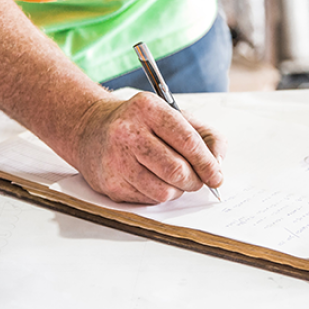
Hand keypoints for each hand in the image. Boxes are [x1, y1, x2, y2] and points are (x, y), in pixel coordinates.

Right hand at [71, 92, 225, 203]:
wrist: (91, 129)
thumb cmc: (140, 124)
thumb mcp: (174, 116)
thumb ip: (205, 135)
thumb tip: (218, 163)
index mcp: (148, 108)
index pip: (187, 141)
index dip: (207, 163)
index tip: (216, 176)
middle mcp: (128, 131)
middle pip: (176, 170)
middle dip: (195, 181)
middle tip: (197, 180)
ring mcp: (115, 158)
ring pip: (163, 191)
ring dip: (177, 190)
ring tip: (174, 179)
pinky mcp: (109, 183)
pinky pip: (148, 200)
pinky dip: (158, 194)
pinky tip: (152, 179)